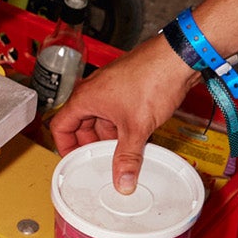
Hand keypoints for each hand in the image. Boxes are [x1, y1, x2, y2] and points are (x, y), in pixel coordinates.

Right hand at [47, 33, 196, 194]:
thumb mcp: (136, 127)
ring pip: (102, 119)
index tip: (73, 161)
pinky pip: (118, 112)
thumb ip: (127, 156)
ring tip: (122, 153)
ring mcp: (111, 88)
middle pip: (81, 124)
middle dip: (92, 145)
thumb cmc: (152, 78)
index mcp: (84, 98)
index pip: (60, 127)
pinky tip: (138, 138)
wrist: (178, 57)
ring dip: (110, 137)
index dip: (65, 146)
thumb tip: (123, 180)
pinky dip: (124, 127)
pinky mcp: (128, 87)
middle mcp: (94, 92)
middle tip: (100, 161)